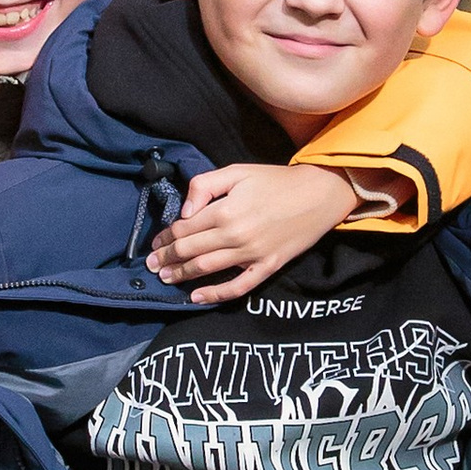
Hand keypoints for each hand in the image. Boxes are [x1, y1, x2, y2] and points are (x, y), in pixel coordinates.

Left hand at [148, 162, 357, 304]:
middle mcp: (234, 235)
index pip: (184, 229)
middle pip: (189, 251)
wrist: (318, 196)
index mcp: (225, 211)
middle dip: (166, 259)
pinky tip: (197, 297)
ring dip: (182, 275)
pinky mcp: (267, 267)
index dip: (165, 237)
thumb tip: (184, 212)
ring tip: (166, 278)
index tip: (155, 243)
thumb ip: (205, 186)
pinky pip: (237, 287)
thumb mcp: (237, 172)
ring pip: (206, 269)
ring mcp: (251, 255)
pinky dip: (215, 295)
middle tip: (152, 265)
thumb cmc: (276, 181)